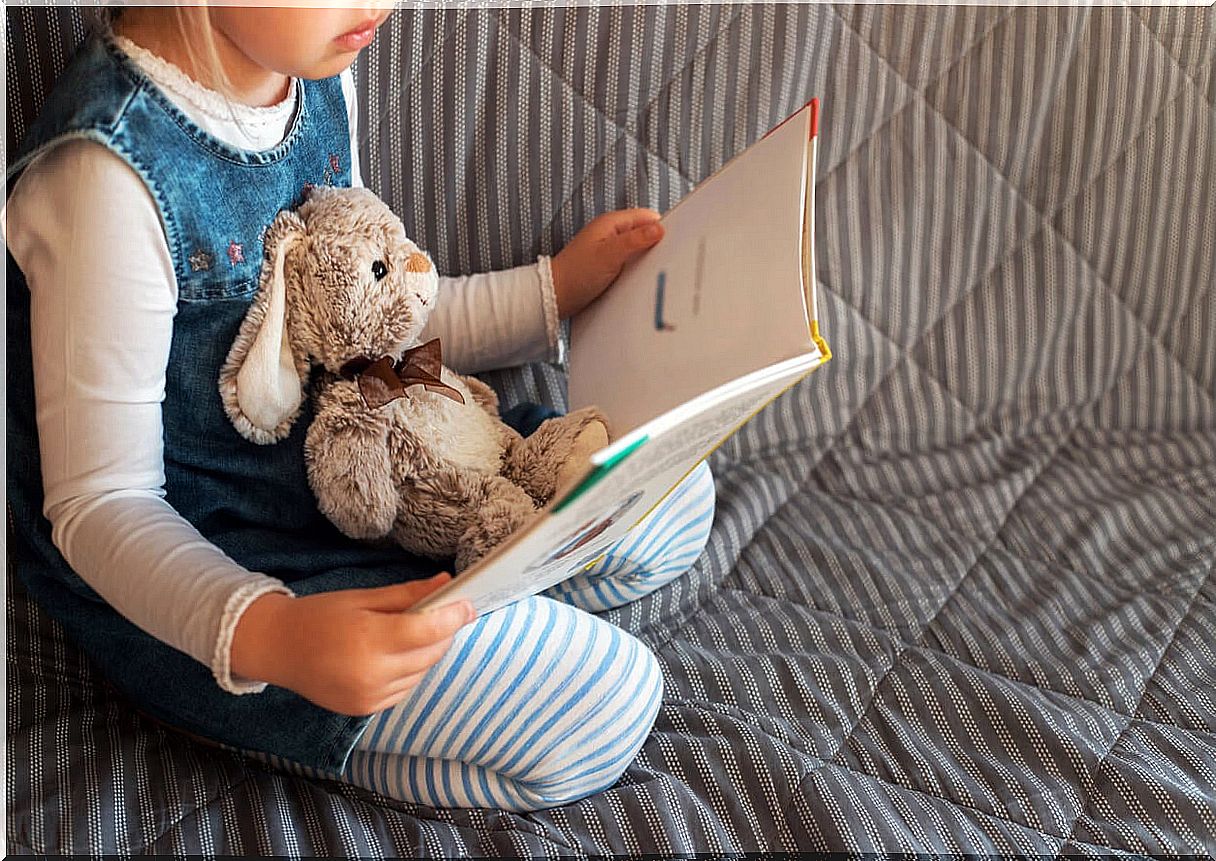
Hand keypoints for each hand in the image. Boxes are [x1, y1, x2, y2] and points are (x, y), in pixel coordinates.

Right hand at [229, 573, 473, 714]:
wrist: (277, 649)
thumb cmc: (319, 616)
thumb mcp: (363, 598)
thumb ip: (407, 594)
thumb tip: (446, 584)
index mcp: (368, 640)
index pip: (428, 631)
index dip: (453, 616)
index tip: (467, 604)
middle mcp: (371, 674)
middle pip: (431, 653)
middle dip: (442, 632)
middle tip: (439, 612)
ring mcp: (369, 697)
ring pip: (422, 672)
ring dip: (427, 652)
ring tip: (409, 632)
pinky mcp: (367, 710)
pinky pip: (406, 688)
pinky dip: (410, 670)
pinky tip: (394, 655)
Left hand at [550, 208, 663, 317]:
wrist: (555, 297)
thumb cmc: (575, 274)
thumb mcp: (609, 254)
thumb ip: (635, 240)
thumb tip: (659, 229)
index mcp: (611, 223)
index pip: (647, 216)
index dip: (660, 227)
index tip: (670, 243)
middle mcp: (611, 233)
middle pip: (644, 232)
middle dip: (654, 245)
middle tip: (660, 260)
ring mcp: (610, 249)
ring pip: (638, 249)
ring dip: (645, 260)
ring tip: (647, 271)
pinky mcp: (609, 265)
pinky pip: (630, 263)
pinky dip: (636, 270)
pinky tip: (636, 279)